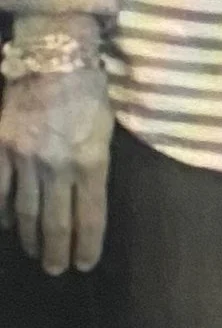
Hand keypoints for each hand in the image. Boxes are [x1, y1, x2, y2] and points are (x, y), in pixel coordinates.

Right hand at [0, 65, 112, 272]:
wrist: (54, 58)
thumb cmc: (89, 90)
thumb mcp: (106, 129)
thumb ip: (95, 164)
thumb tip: (87, 196)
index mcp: (91, 160)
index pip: (91, 214)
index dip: (88, 243)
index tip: (85, 263)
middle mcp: (57, 166)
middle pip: (56, 221)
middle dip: (58, 250)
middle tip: (57, 269)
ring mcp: (25, 159)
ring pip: (26, 212)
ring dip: (32, 238)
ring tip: (37, 254)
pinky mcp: (0, 148)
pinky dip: (2, 214)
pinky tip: (6, 227)